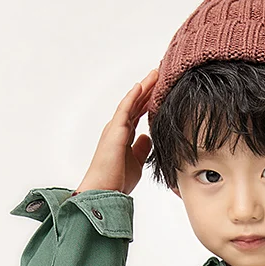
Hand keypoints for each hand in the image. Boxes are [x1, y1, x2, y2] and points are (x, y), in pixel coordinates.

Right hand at [75, 68, 158, 194]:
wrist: (104, 191)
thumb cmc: (117, 180)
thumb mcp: (136, 162)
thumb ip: (142, 148)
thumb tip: (147, 137)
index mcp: (123, 136)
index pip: (137, 113)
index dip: (148, 101)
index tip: (160, 90)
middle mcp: (117, 129)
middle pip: (135, 104)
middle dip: (147, 89)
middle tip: (159, 74)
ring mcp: (115, 128)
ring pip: (131, 102)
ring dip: (143, 87)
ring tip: (155, 74)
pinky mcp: (114, 131)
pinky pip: (124, 109)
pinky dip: (132, 97)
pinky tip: (141, 86)